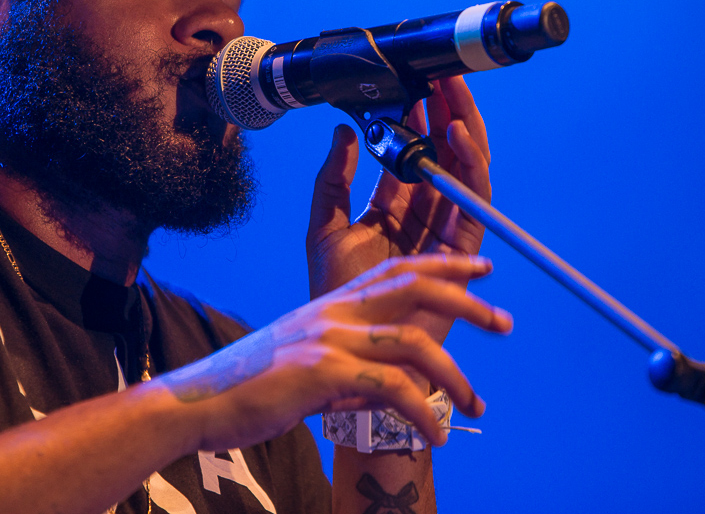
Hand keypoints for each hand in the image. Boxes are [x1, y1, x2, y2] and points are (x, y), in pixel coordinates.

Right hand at [154, 254, 511, 452]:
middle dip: (466, 302)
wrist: (200, 402)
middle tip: (503, 322)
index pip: (397, 271)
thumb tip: (391, 386)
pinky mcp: (323, 372)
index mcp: (332, 304)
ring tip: (476, 405)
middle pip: (414, 288)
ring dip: (454, 375)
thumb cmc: (252, 386)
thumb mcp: (308, 365)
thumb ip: (350, 366)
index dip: (443, 268)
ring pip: (413, 341)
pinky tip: (434, 437)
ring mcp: (329, 338)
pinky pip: (392, 388)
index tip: (481, 275)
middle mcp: (335, 312)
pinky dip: (421, 413)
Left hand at [306, 77, 491, 344]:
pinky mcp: (460, 253)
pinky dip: (469, 168)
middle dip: (443, 116)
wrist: (352, 348)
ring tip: (454, 94)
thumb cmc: (335, 296)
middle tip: (443, 75)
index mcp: (389, 210)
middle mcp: (420, 218)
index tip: (412, 82)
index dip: (413, 121)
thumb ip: (332, 181)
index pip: (409, 156)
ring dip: (461, 131)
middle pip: (440, 158)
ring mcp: (442, 234)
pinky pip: (472, 203)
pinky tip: (456, 136)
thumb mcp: (323, 229)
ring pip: (461, 173)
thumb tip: (343, 131)